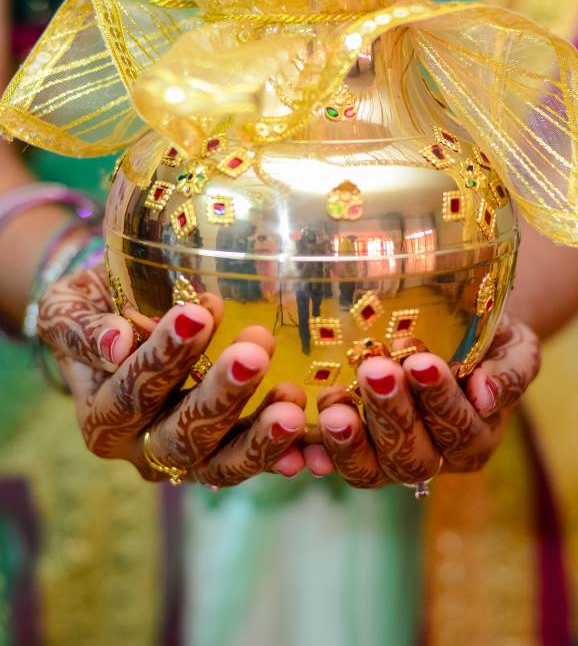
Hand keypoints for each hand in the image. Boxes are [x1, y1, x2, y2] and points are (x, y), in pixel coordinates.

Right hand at [38, 265, 305, 485]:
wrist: (120, 324)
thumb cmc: (96, 309)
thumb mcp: (71, 309)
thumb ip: (84, 329)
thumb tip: (116, 343)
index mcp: (101, 418)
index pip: (130, 395)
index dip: (162, 359)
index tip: (196, 314)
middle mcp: (140, 449)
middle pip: (180, 436)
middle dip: (220, 394)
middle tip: (254, 351)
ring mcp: (185, 459)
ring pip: (221, 462)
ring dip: (259, 435)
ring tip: (291, 402)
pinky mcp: (223, 456)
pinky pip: (254, 463)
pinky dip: (282, 456)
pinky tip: (311, 446)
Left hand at [310, 320, 540, 487]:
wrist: (454, 332)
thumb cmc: (486, 338)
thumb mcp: (514, 346)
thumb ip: (508, 371)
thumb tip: (486, 393)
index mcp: (475, 436)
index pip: (459, 430)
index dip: (440, 400)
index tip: (422, 362)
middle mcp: (435, 458)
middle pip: (413, 456)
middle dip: (392, 413)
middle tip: (375, 369)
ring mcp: (390, 459)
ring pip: (370, 468)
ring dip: (350, 439)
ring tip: (334, 404)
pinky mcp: (353, 450)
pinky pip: (334, 461)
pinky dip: (318, 453)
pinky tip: (306, 437)